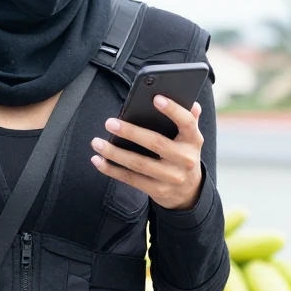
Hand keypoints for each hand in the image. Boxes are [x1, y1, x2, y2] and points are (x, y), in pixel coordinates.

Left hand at [90, 96, 204, 210]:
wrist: (189, 192)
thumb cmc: (183, 155)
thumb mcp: (190, 138)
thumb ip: (189, 119)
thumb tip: (191, 100)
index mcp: (193, 140)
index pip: (187, 122)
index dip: (173, 110)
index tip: (156, 98)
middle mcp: (185, 159)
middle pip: (156, 143)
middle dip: (131, 132)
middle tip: (110, 122)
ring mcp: (172, 177)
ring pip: (139, 164)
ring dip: (114, 153)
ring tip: (96, 142)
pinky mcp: (158, 191)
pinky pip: (131, 179)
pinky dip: (112, 170)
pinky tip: (98, 160)